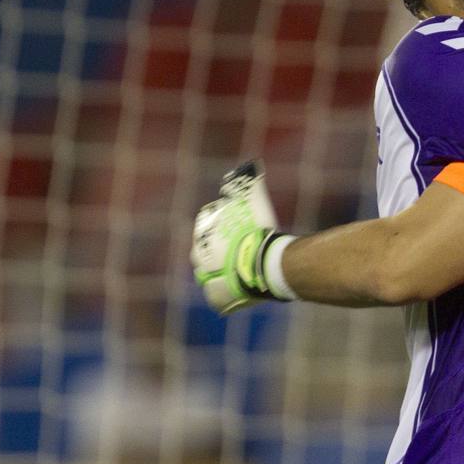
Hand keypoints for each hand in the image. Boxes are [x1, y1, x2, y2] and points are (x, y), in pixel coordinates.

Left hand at [191, 161, 286, 313]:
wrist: (264, 264)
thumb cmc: (257, 232)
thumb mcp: (253, 204)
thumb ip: (250, 186)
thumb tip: (252, 165)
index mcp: (201, 238)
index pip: (204, 233)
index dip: (219, 233)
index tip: (234, 234)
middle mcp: (198, 260)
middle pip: (204, 257)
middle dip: (217, 255)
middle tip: (238, 253)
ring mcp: (207, 281)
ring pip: (211, 278)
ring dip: (221, 276)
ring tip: (240, 273)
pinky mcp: (217, 299)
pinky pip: (219, 298)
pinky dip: (227, 295)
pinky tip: (238, 292)